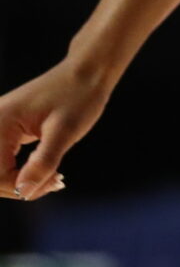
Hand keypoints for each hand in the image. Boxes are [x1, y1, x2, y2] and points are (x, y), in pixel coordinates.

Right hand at [0, 58, 110, 200]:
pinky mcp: (5, 131)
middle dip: (18, 187)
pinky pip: (1, 160)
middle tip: (54, 182)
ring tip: (52, 178)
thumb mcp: (65, 132)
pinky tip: (46, 171)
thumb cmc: (78, 98)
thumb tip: (24, 192)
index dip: (22, 187)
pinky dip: (19, 171)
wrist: (85, 74)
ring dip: (18, 181)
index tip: (55, 182)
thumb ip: (43, 162)